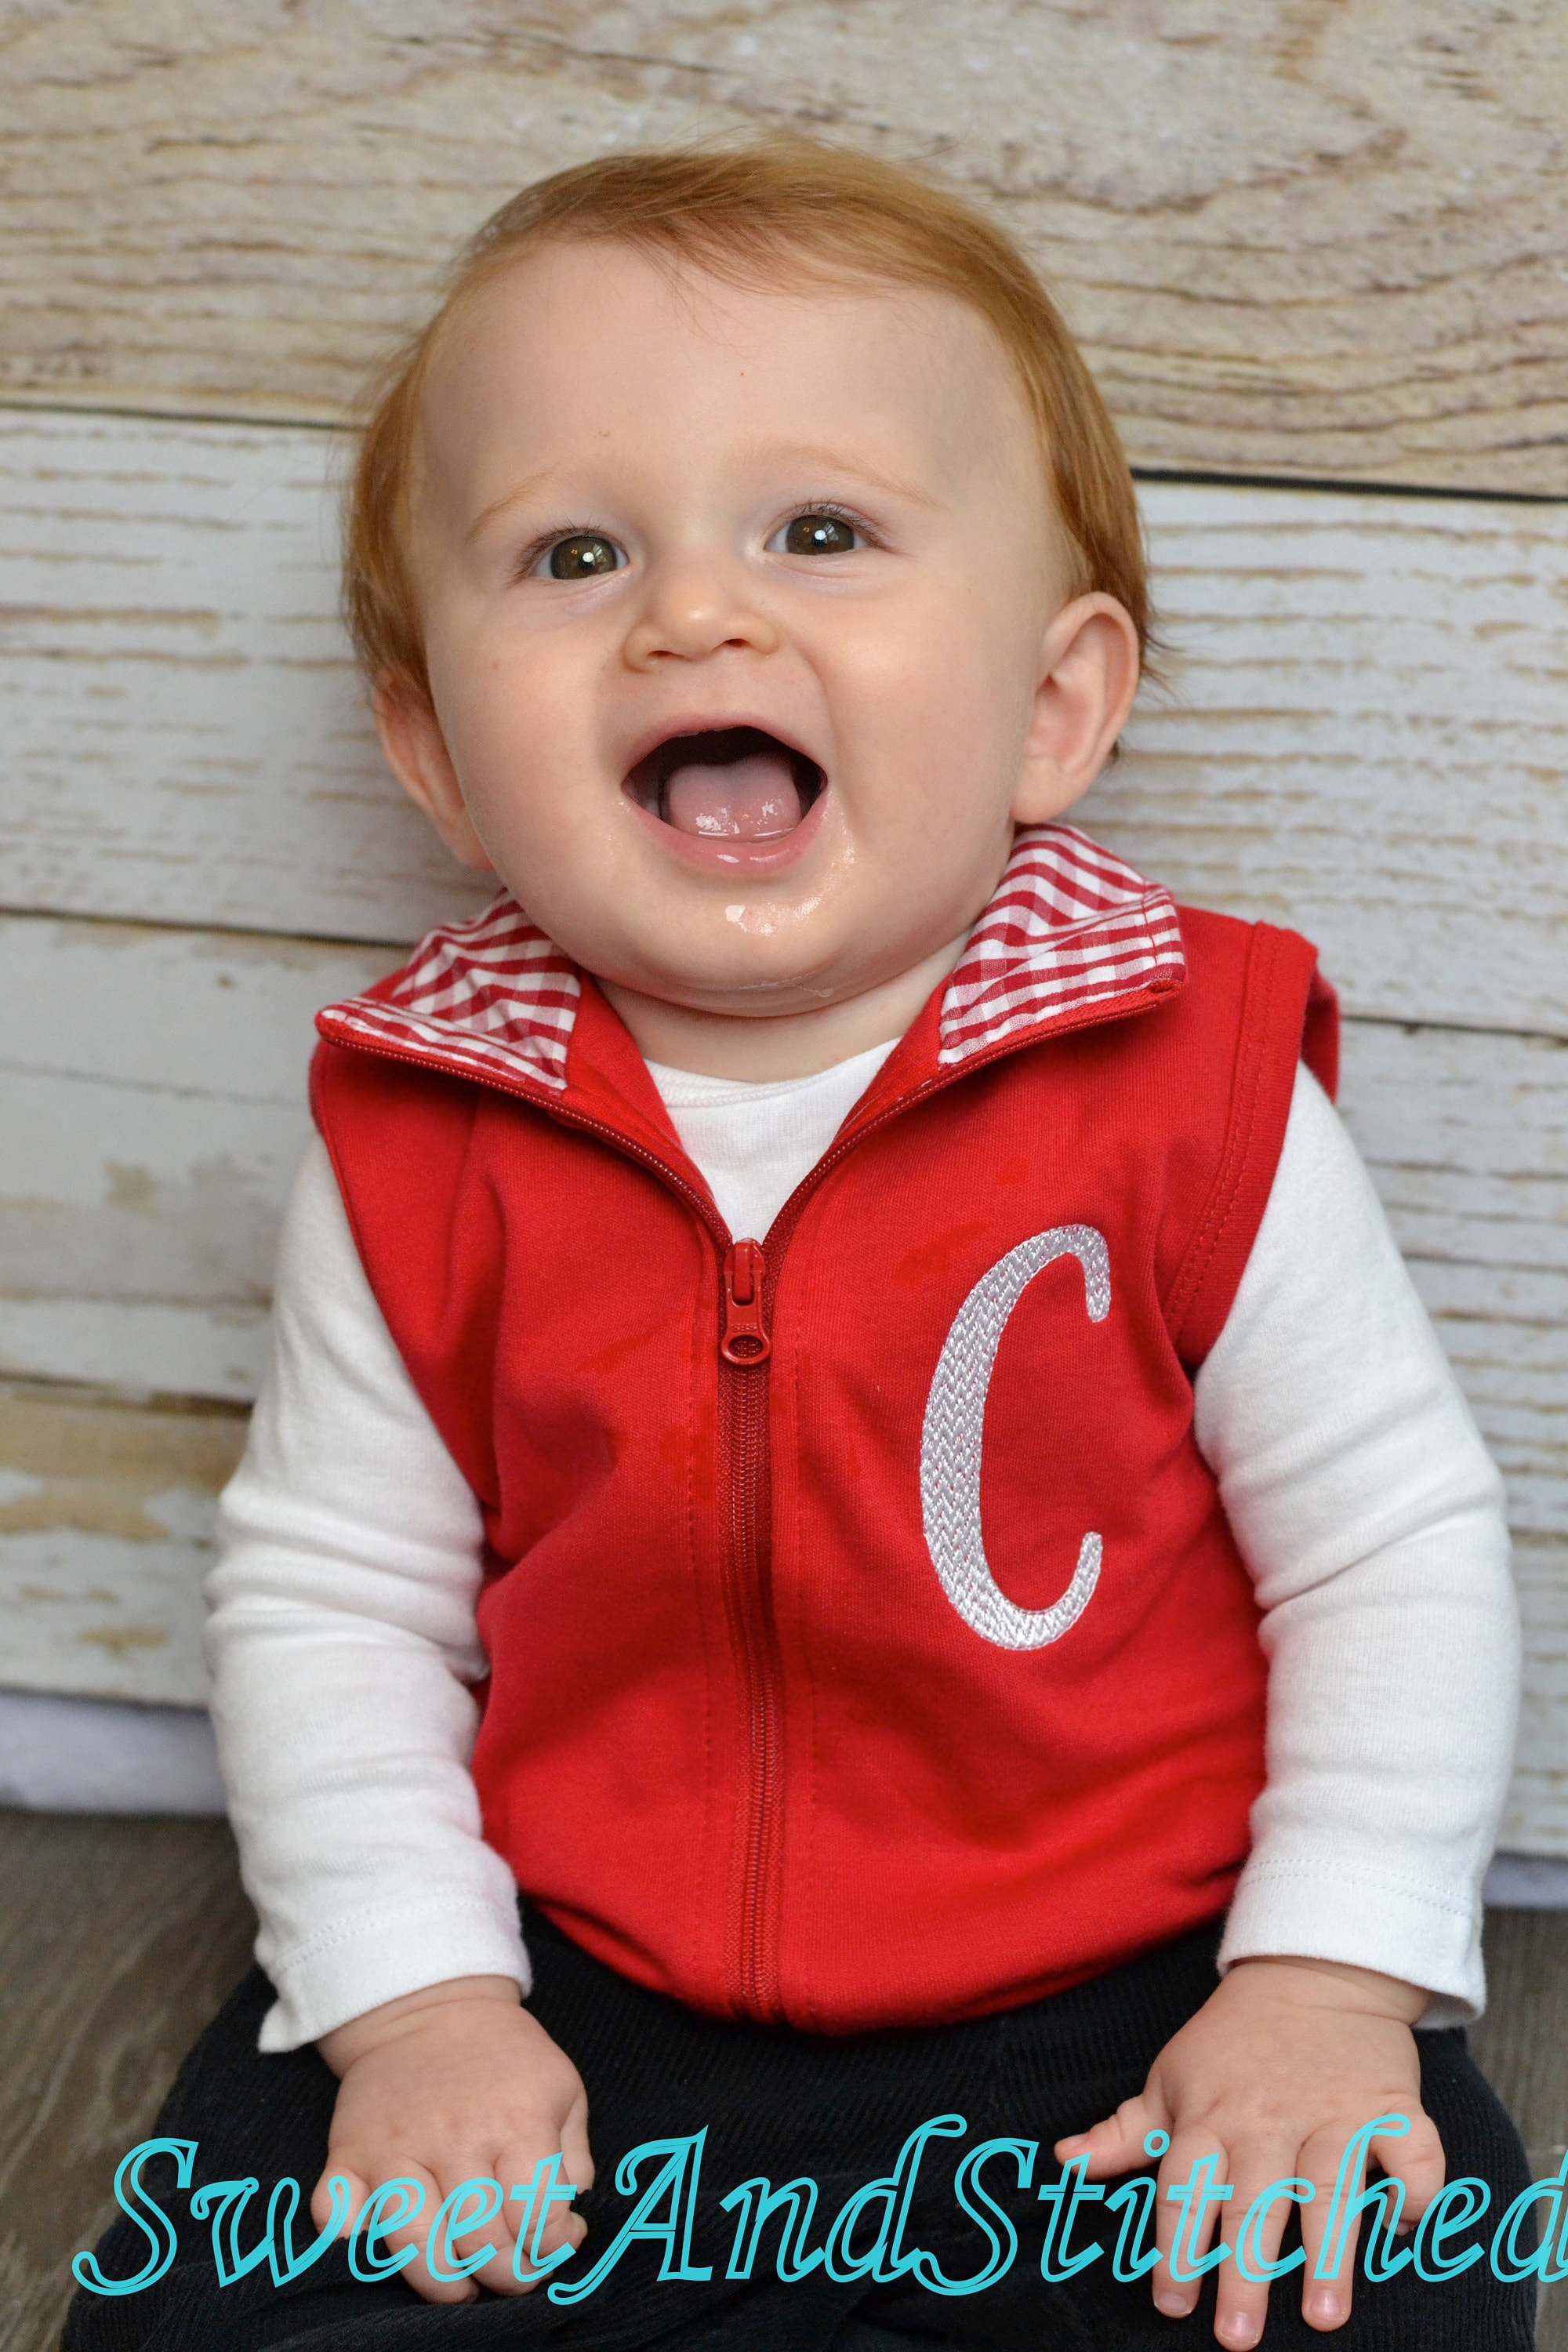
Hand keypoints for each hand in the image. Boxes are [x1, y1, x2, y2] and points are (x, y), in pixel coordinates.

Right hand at [312, 1975, 591, 2302]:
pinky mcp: (349, 2152)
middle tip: (511, 2271)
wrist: (431, 2006)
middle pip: (480, 2242)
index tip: (552, 2242)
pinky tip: (384, 2236)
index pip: (537, 2216)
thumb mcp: (562, 2089)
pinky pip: (337, 2216)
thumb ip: (573, 2159)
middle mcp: (455, 2136)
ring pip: (414, 2244)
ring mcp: (396, 2146)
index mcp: (516, 2120)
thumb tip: (567, 2227)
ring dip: (443, 2282)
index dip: (552, 2246)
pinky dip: (355, 2239)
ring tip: (461, 2284)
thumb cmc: (505, 2057)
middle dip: (505, 2275)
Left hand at [1053, 1957, 1442, 2347]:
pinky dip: (1411, 2193)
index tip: (1171, 2304)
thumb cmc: (1232, 2041)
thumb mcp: (1170, 2078)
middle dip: (1243, 2270)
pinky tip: (1398, 2231)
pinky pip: (1411, 2154)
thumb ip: (1124, 2133)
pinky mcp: (1391, 2103)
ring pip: (1329, 2186)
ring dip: (1328, 2253)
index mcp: (1209, 2116)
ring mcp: (1333, 2111)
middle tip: (1238, 2335)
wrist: (1311, 1971)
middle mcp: (1267, 2118)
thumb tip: (1065, 2165)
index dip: (1174, 2246)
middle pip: (1252, 2199)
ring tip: (1322, 2314)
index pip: (1184, 2187)